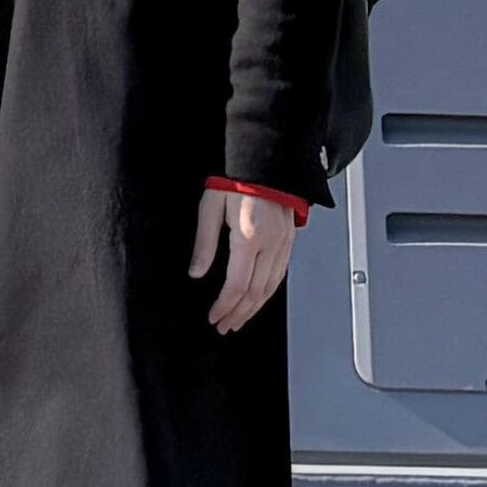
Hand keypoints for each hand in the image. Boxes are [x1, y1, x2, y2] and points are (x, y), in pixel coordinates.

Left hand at [190, 182, 302, 334]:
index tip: (214, 317)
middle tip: (224, 326)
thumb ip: (205, 243)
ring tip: (239, 320)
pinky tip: (257, 299)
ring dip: (253, 308)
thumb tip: (197, 272)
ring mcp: (283, 244)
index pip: (237, 285)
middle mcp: (270, 243)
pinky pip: (280, 275)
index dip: (224, 306)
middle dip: (238, 313)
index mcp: (248, 236)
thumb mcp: (211, 207)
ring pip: (271, 287)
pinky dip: (267, 293)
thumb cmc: (237, 179)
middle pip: (255, 292)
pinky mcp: (289, 241)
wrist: (265, 161)